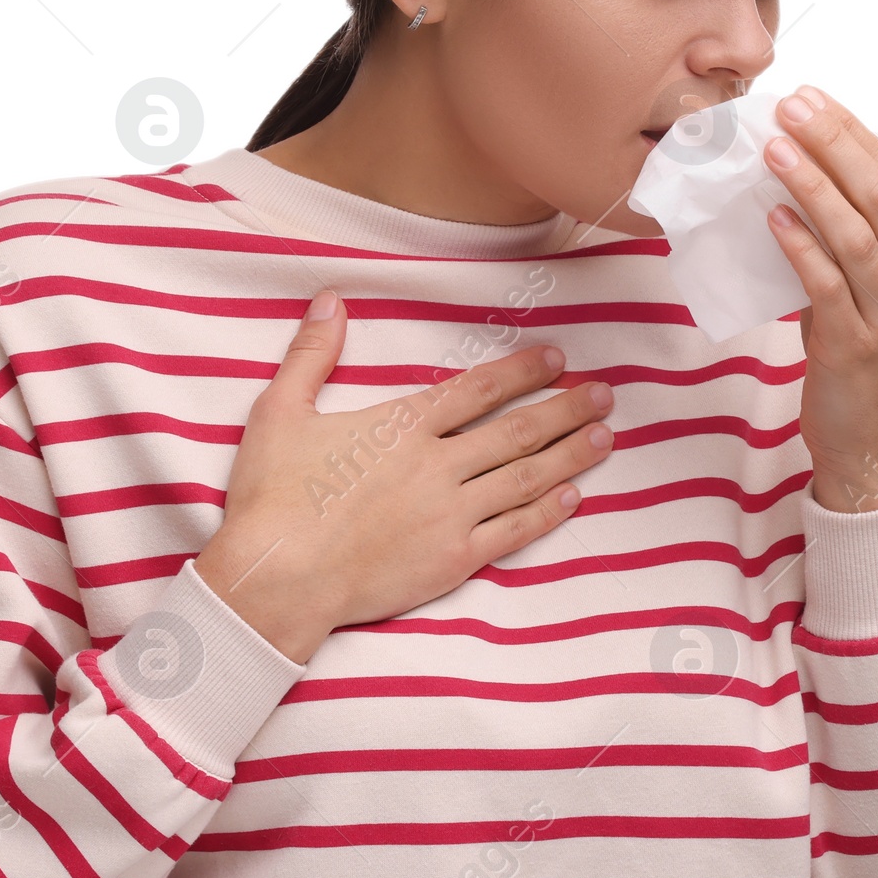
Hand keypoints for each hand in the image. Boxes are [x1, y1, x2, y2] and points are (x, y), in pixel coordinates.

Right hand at [193, 293, 615, 661]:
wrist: (277, 578)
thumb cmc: (272, 498)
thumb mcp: (279, 412)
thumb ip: (312, 355)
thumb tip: (331, 299)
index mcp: (402, 426)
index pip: (477, 389)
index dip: (522, 372)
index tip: (557, 360)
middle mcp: (437, 465)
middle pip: (516, 431)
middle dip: (565, 410)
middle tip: (606, 395)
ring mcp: (450, 514)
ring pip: (525, 478)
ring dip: (569, 455)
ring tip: (605, 437)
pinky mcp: (452, 560)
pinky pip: (513, 531)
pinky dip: (546, 512)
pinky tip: (572, 497)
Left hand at [760, 86, 877, 512]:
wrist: (872, 438)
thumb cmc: (860, 355)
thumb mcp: (866, 287)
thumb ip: (847, 239)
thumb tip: (799, 178)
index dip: (851, 131)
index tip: (810, 96)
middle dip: (833, 143)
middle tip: (789, 106)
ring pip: (856, 234)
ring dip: (813, 186)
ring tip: (774, 150)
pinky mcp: (855, 345)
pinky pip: (826, 287)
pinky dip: (801, 248)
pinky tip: (773, 219)